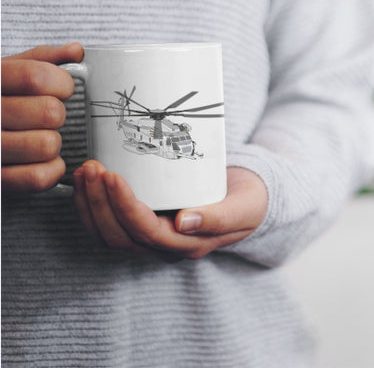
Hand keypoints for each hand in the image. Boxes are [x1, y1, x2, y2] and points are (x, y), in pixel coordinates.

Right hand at [1, 43, 83, 191]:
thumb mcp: (7, 71)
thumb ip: (41, 58)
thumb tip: (76, 51)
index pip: (36, 76)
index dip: (62, 83)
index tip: (63, 88)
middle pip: (49, 112)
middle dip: (58, 114)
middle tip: (47, 116)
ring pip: (46, 145)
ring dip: (53, 143)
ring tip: (41, 137)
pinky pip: (37, 177)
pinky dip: (51, 171)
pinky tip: (44, 161)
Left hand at [73, 162, 267, 259]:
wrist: (247, 199)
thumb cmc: (248, 201)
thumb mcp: (244, 208)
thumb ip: (219, 218)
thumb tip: (183, 223)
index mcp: (189, 245)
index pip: (147, 232)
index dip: (124, 207)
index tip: (112, 175)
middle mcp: (166, 247)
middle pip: (120, 236)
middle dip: (99, 203)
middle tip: (92, 168)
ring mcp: (153, 237)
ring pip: (109, 234)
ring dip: (90, 204)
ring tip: (84, 171)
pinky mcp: (145, 224)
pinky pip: (109, 224)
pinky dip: (91, 205)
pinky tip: (86, 182)